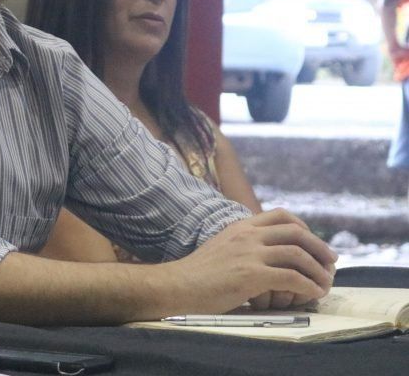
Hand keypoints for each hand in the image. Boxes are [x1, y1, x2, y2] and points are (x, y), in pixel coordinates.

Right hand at [168, 209, 335, 313]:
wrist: (178, 285)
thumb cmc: (197, 273)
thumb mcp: (221, 247)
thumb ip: (243, 245)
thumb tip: (265, 253)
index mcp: (240, 227)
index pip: (280, 215)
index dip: (303, 227)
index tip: (313, 242)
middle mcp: (247, 235)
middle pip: (295, 231)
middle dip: (319, 246)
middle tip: (331, 261)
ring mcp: (249, 254)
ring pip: (297, 254)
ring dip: (318, 269)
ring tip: (326, 282)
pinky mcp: (251, 275)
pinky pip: (291, 277)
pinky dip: (308, 285)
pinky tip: (313, 293)